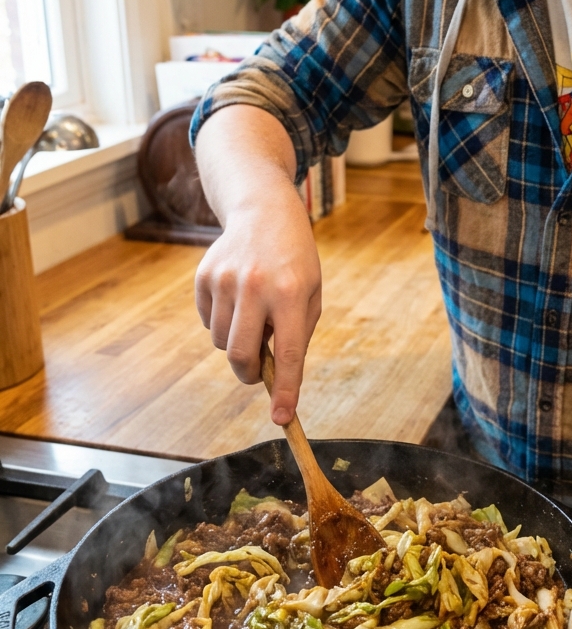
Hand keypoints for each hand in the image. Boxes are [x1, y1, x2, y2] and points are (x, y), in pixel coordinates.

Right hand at [194, 105, 321, 424]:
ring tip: (253, 316)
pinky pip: (208, 322)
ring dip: (237, 343)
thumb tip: (275, 381)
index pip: (288, 353)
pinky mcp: (204, 277)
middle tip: (257, 370)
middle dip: (249, 373)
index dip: (285, 389)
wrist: (263, 210)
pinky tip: (237, 296)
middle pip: (242, 356)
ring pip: (222, 342)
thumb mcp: (310, 294)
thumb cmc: (295, 261)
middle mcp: (256, 287)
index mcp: (290, 293)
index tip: (283, 418)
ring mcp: (225, 280)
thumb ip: (296, 335)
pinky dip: (222, 322)